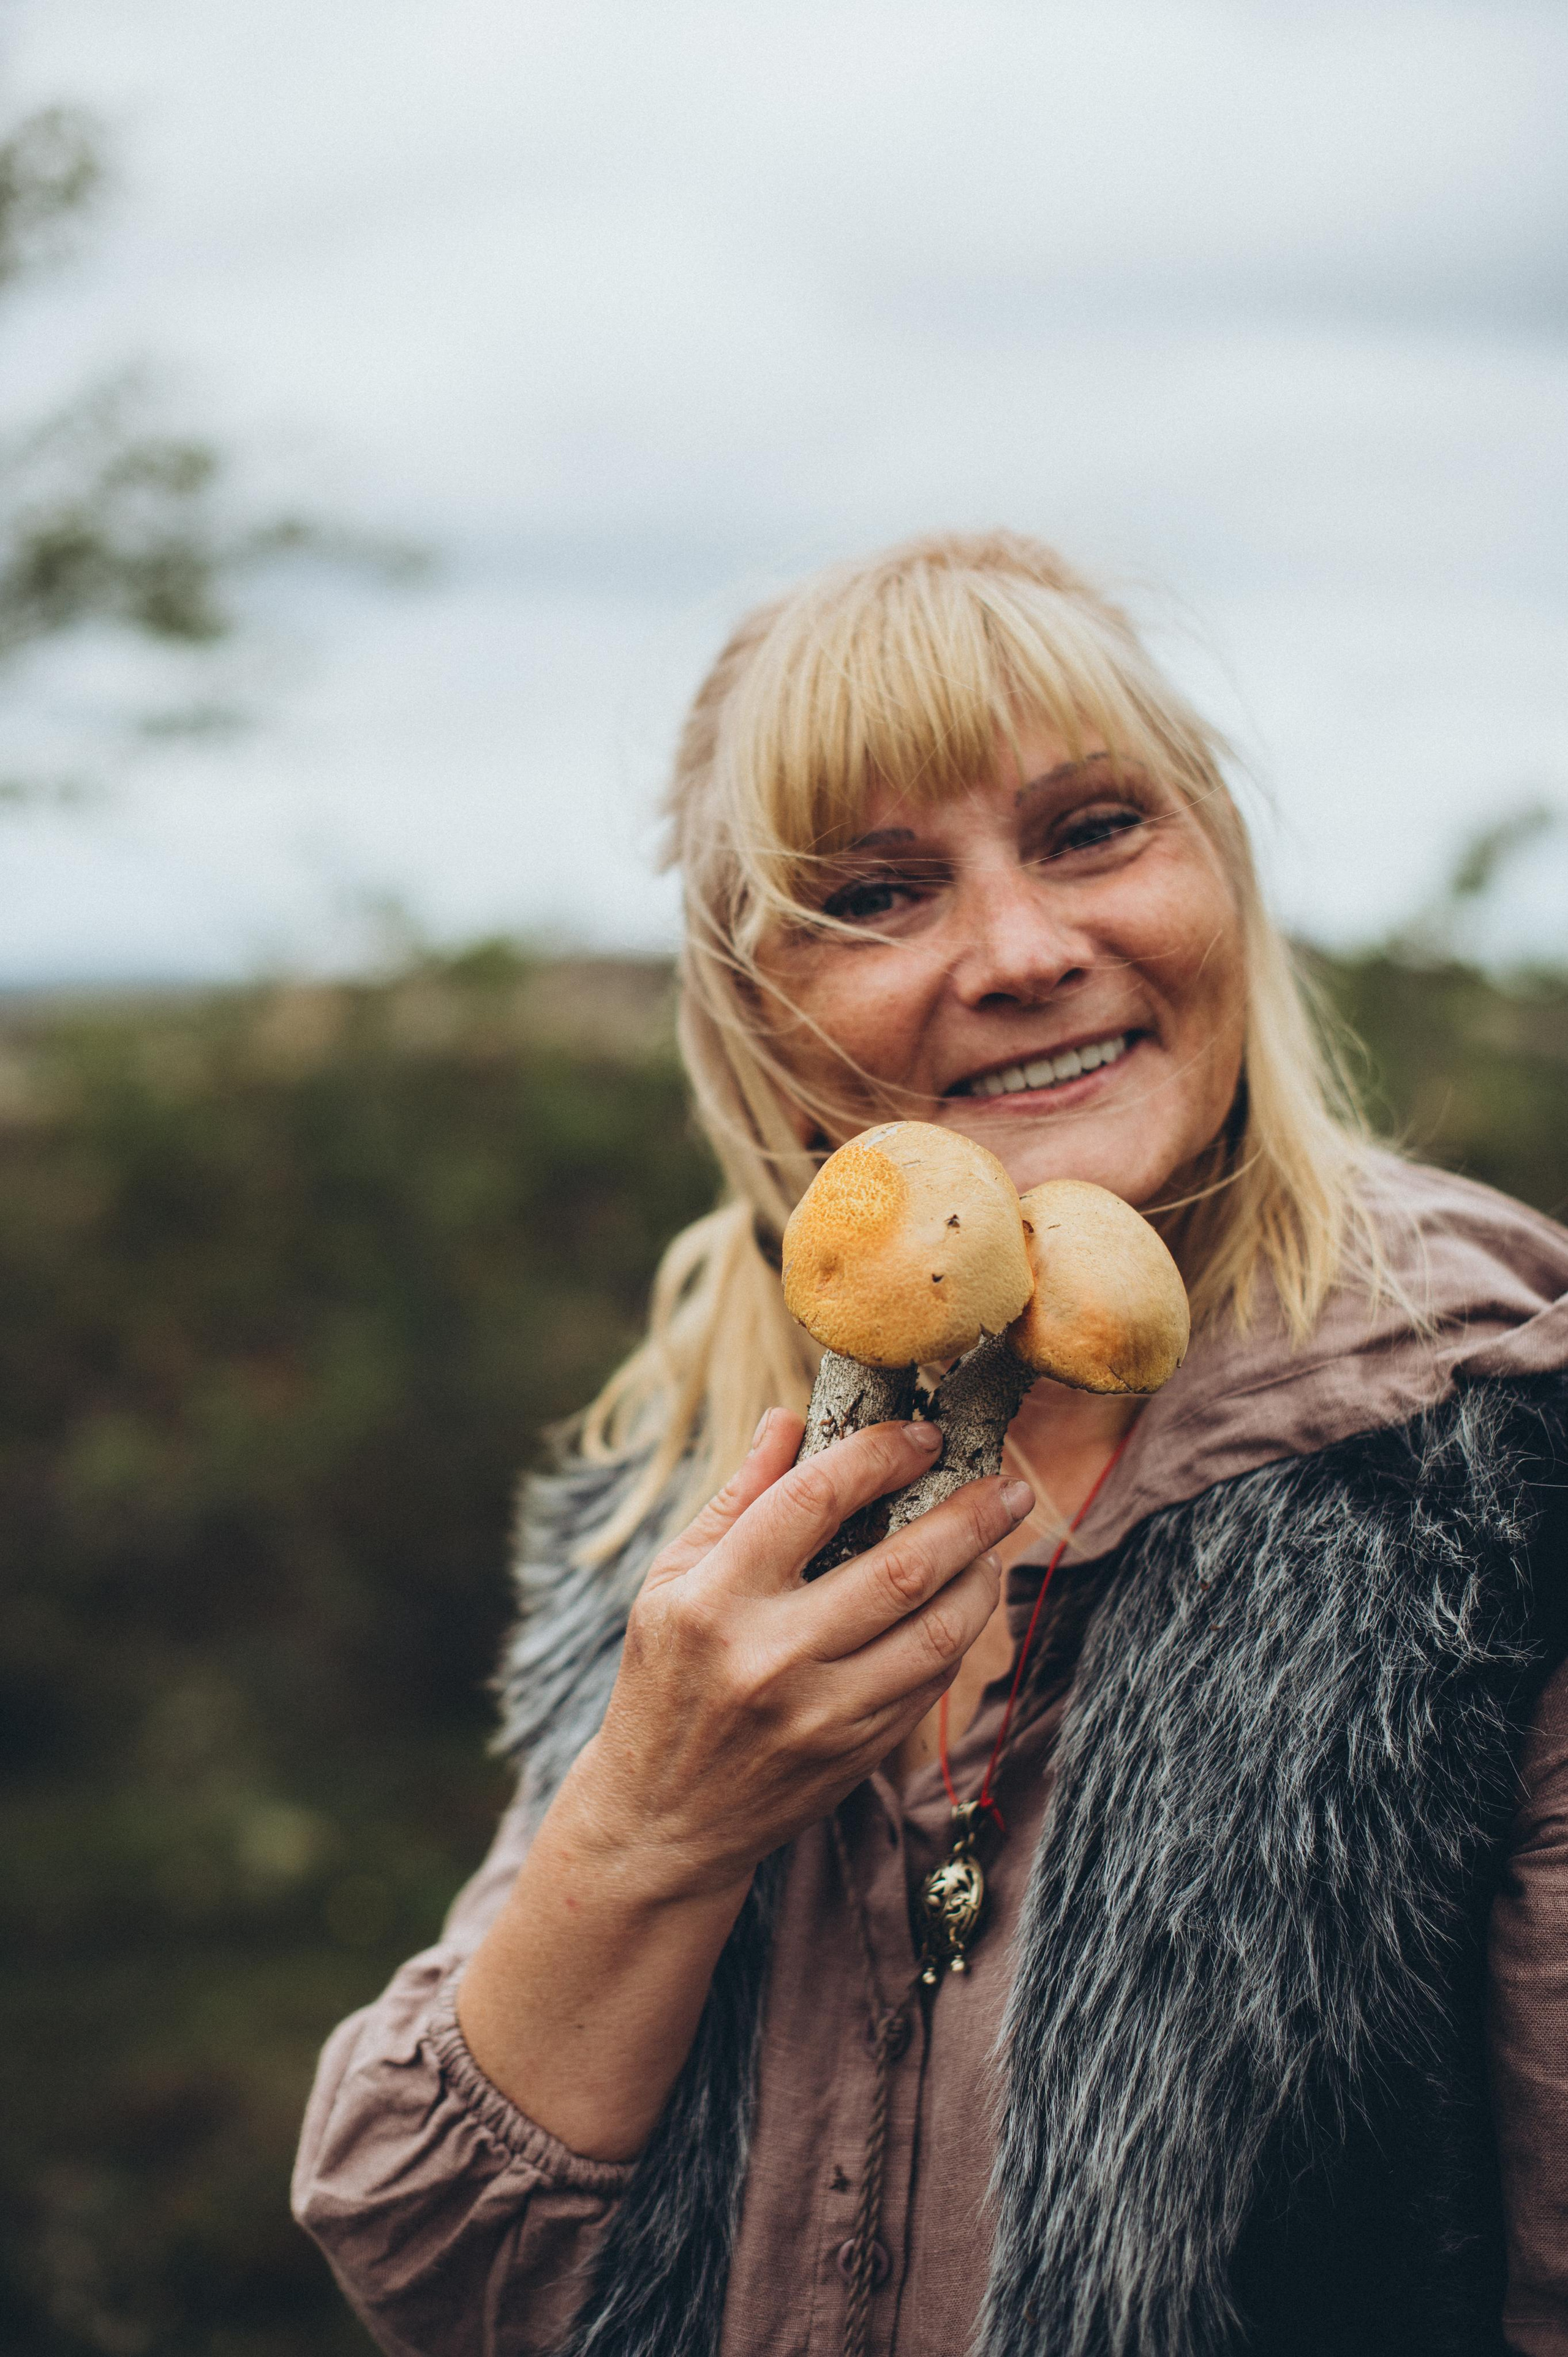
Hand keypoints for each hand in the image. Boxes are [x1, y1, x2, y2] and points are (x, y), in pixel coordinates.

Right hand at [557, 1410, 1034, 1901]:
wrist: (661, 1820)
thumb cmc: (665, 1681)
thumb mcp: (671, 1582)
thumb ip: (737, 1499)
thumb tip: (790, 1419)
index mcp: (715, 1597)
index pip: (816, 1499)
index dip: (881, 1455)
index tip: (921, 1435)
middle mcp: (770, 1655)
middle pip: (899, 1567)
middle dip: (969, 1514)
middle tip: (1007, 1483)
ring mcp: (819, 1713)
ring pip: (935, 1631)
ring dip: (980, 1578)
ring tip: (993, 1543)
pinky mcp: (854, 1753)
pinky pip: (930, 1682)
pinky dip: (957, 1635)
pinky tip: (962, 1604)